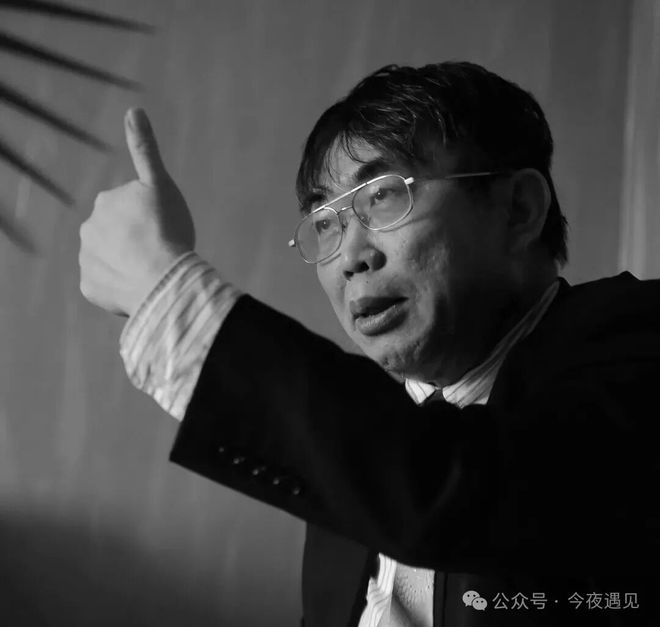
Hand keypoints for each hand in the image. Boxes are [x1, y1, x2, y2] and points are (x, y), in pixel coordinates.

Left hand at [79, 108, 194, 316]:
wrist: (163, 280)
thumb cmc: (167, 230)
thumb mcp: (160, 184)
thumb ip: (145, 149)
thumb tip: (133, 109)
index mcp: (106, 202)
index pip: (131, 210)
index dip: (152, 221)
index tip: (163, 229)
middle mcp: (89, 229)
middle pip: (118, 235)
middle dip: (135, 242)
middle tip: (158, 251)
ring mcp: (88, 260)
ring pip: (111, 261)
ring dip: (127, 264)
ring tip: (150, 271)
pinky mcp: (90, 288)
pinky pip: (106, 285)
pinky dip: (120, 286)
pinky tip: (138, 286)